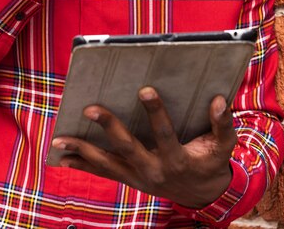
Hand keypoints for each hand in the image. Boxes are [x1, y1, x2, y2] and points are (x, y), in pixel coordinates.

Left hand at [52, 90, 235, 208]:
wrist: (203, 194)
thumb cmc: (211, 162)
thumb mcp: (223, 145)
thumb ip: (223, 124)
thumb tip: (220, 100)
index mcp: (177, 159)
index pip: (164, 133)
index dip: (155, 112)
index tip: (145, 89)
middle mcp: (154, 171)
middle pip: (127, 148)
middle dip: (108, 128)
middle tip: (90, 108)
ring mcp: (138, 177)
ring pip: (106, 164)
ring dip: (82, 150)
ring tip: (59, 139)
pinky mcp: (129, 179)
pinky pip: (103, 172)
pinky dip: (82, 163)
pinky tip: (63, 155)